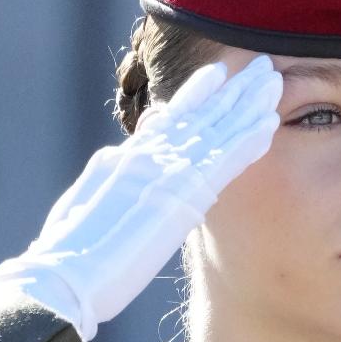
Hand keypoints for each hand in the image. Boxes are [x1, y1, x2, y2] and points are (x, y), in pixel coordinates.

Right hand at [0, 54, 282, 339]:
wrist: (67, 275)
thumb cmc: (69, 252)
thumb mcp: (88, 200)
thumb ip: (110, 172)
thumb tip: (120, 154)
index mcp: (126, 158)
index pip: (169, 118)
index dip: (196, 94)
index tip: (219, 74)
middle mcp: (149, 157)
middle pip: (199, 115)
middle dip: (231, 91)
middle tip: (262, 66)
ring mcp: (165, 173)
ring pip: (217, 130)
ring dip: (247, 105)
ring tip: (273, 80)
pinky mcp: (181, 198)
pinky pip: (224, 161)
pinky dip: (246, 141)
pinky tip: (270, 124)